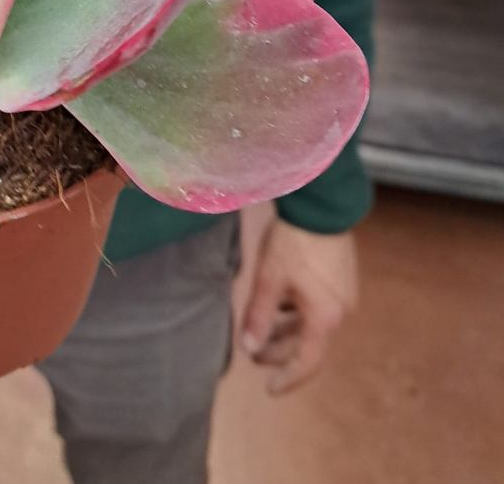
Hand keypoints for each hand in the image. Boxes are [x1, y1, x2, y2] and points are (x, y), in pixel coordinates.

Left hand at [240, 219, 357, 395]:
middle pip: (308, 342)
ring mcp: (343, 294)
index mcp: (324, 318)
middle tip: (253, 350)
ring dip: (286, 328)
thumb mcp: (269, 280)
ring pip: (312, 322)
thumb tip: (249, 348)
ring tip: (260, 324)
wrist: (321, 204)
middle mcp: (340, 311)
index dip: (287, 378)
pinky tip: (277, 301)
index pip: (306, 362)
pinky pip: (318, 305)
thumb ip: (259, 316)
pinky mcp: (341, 277)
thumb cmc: (294, 242)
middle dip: (280, 349)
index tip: (269, 389)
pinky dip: (297, 310)